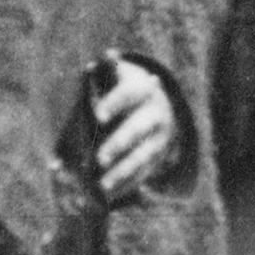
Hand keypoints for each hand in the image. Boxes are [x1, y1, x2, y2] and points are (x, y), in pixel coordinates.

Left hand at [92, 59, 182, 199]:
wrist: (154, 105)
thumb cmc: (119, 92)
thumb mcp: (114, 79)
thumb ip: (106, 73)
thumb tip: (105, 57)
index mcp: (141, 89)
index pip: (129, 94)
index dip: (114, 103)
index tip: (96, 115)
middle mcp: (154, 114)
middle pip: (137, 130)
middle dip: (118, 144)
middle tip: (97, 159)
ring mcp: (158, 138)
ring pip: (141, 157)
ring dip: (122, 172)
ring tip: (100, 188)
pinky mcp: (156, 158)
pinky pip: (143, 174)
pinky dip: (126, 185)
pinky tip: (109, 197)